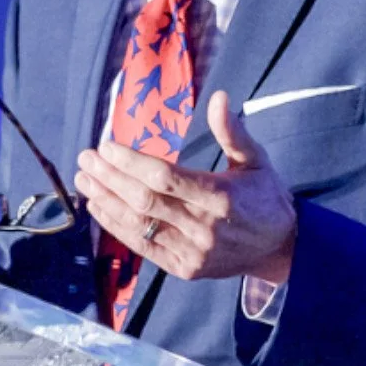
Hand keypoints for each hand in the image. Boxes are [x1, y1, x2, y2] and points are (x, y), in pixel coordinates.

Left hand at [73, 90, 295, 284]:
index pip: (164, 177)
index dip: (131, 162)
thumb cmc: (265, 197)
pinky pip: (143, 248)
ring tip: (84, 180)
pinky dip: (116, 227)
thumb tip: (219, 97)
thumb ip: (233, 131)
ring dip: (106, 201)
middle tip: (86, 158)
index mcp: (221, 196)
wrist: (281, 249)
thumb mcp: (256, 160)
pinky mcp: (184, 269)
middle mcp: (204, 227)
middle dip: (109, 177)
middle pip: (145, 200)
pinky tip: (98, 208)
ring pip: (139, 225)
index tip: (107, 147)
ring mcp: (192, 252)